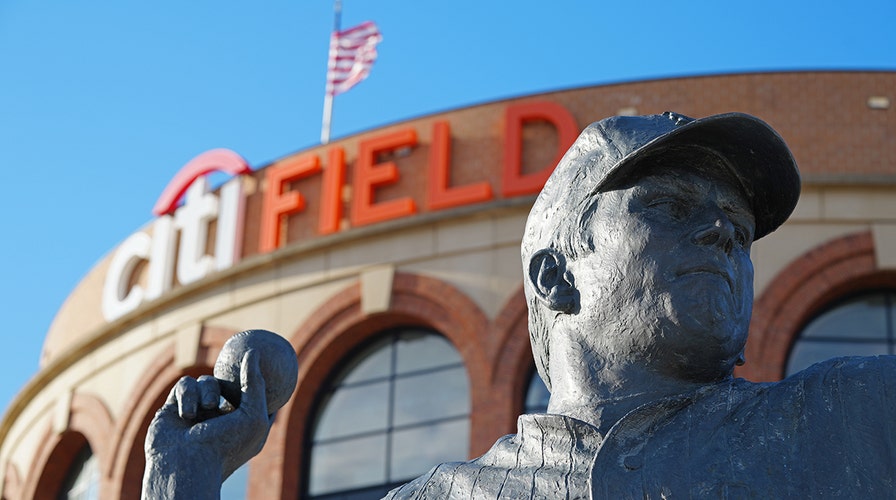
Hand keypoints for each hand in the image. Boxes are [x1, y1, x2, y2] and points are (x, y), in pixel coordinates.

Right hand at [142, 350, 272, 497]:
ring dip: (207, 391)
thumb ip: (255, 383)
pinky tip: (187, 413)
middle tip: (239, 355)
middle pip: (228, 386)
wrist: (184, 465)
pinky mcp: (173, 408)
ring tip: (208, 407)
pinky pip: (184, 385)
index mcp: (241, 426)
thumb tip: (253, 353)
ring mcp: (196, 413)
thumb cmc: (225, 446)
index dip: (262, 382)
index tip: (270, 361)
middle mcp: (218, 420)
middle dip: (232, 375)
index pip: (255, 400)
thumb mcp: (253, 416)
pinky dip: (187, 396)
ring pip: (206, 381)